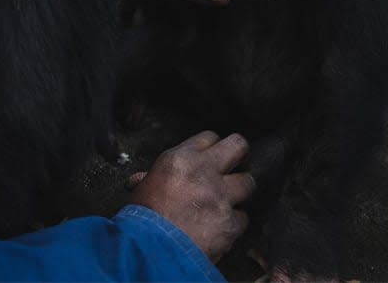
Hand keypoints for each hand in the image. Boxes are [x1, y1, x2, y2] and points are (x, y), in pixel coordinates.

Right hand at [128, 131, 253, 262]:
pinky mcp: (230, 223)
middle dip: (240, 155)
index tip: (211, 156)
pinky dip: (234, 223)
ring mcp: (221, 197)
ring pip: (248, 183)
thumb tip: (139, 180)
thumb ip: (149, 179)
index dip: (211, 147)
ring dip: (240, 192)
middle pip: (238, 146)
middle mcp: (205, 171)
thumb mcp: (142, 189)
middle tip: (236, 166)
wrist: (152, 250)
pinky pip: (243, 218)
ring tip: (230, 199)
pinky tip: (223, 226)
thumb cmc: (142, 219)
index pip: (209, 137)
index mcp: (181, 158)